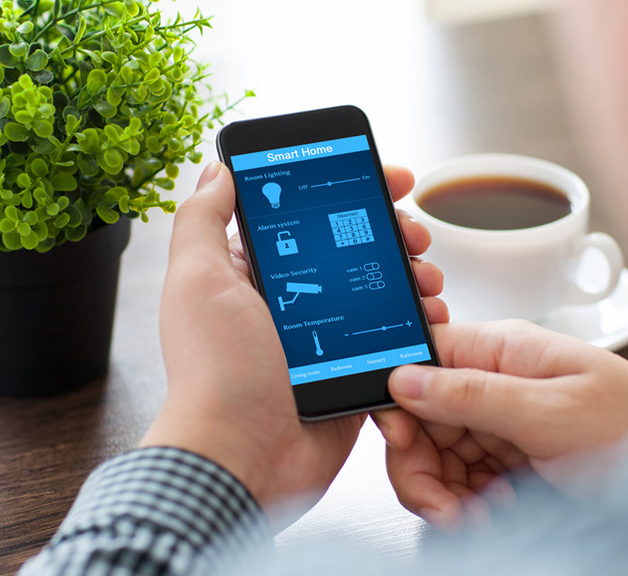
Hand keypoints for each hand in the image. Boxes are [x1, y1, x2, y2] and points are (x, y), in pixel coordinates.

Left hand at [141, 161, 448, 510]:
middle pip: (356, 252)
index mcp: (256, 274)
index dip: (352, 191)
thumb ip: (203, 219)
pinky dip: (416, 329)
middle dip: (395, 234)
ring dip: (413, 279)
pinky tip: (429, 320)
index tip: (388, 179)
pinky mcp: (352, 370)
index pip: (311, 216)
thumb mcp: (198, 281)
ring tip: (427, 280)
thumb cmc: (216, 372)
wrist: (244, 456)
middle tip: (415, 236)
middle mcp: (293, 302)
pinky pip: (393, 341)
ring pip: (382, 293)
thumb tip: (218, 170)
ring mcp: (327, 337)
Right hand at [373, 320, 627, 530]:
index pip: (419, 358)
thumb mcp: (551, 412)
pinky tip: (490, 513)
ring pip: (435, 455)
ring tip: (476, 515)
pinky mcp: (506, 455)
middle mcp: (493, 380)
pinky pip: (460, 479)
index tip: (403, 441)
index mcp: (500, 350)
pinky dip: (465, 504)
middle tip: (441, 505)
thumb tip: (404, 377)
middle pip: (419, 417)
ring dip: (444, 493)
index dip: (397, 399)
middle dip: (421, 466)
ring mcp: (499, 420)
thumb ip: (473, 392)